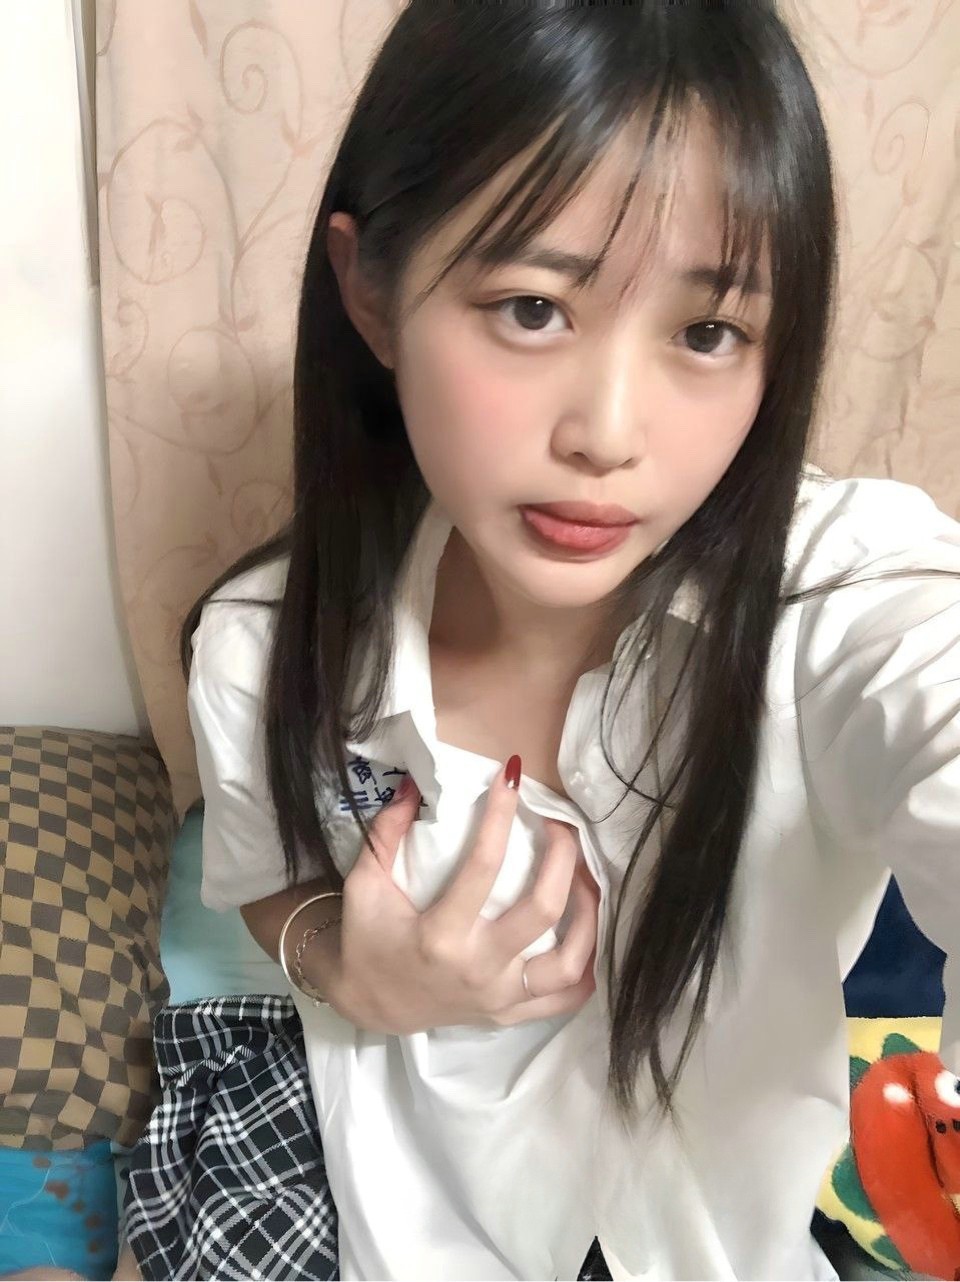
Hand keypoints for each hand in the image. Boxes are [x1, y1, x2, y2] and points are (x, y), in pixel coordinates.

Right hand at [322, 764, 598, 1033]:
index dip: (500, 816)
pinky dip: (587, 966)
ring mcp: (499, 997)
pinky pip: (565, 998)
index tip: (510, 778)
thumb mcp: (366, 884)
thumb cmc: (368, 939)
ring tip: (585, 876)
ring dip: (587, 914)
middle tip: (560, 825)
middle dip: (562, 858)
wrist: (369, 1004)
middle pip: (543, 910)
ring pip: (568, 961)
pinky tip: (587, 931)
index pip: (483, 867)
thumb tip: (414, 784)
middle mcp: (477, 969)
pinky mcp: (510, 1014)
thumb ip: (386, 832)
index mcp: (440, 935)